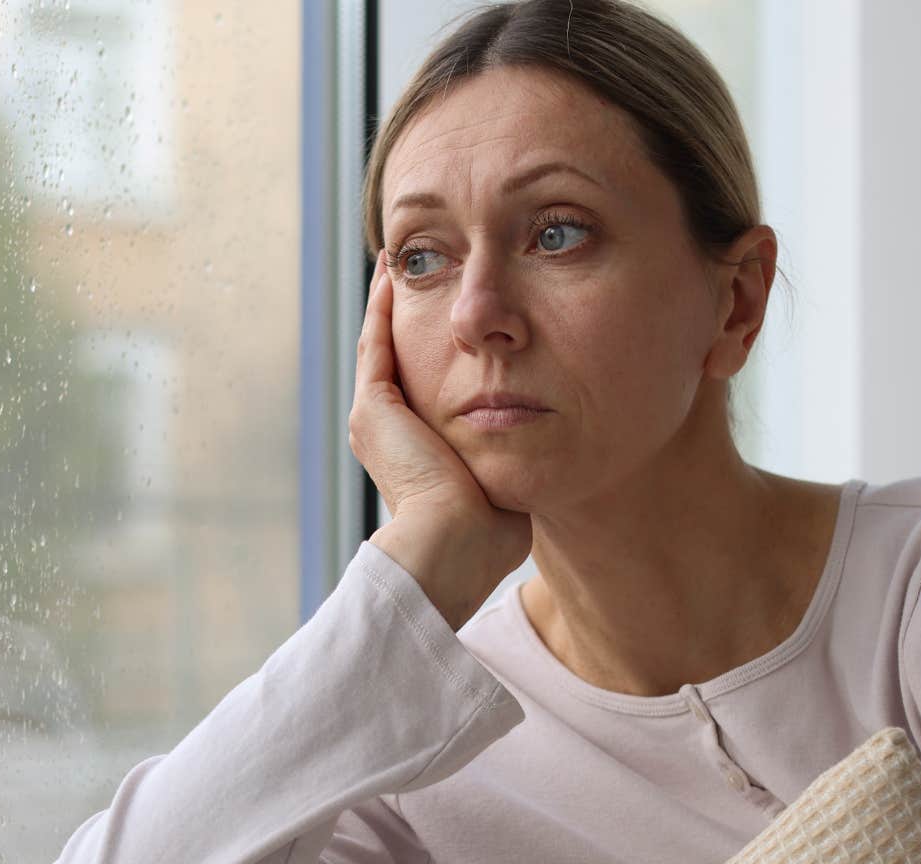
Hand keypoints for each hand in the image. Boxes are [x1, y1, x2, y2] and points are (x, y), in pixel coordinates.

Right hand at [352, 257, 531, 627]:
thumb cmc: (487, 533)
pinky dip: (381, 309)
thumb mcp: (503, 482)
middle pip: (393, 357)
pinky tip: (394, 275)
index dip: (430, 347)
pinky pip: (376, 343)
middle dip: (405, 315)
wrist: (454, 546)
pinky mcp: (375, 409)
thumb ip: (513, 460)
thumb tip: (545, 453)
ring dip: (387, 303)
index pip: (418, 386)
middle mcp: (385, 433)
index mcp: (412, 451)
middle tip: (415, 272)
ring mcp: (375, 420)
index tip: (447, 315)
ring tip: (398, 262)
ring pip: (379, 344)